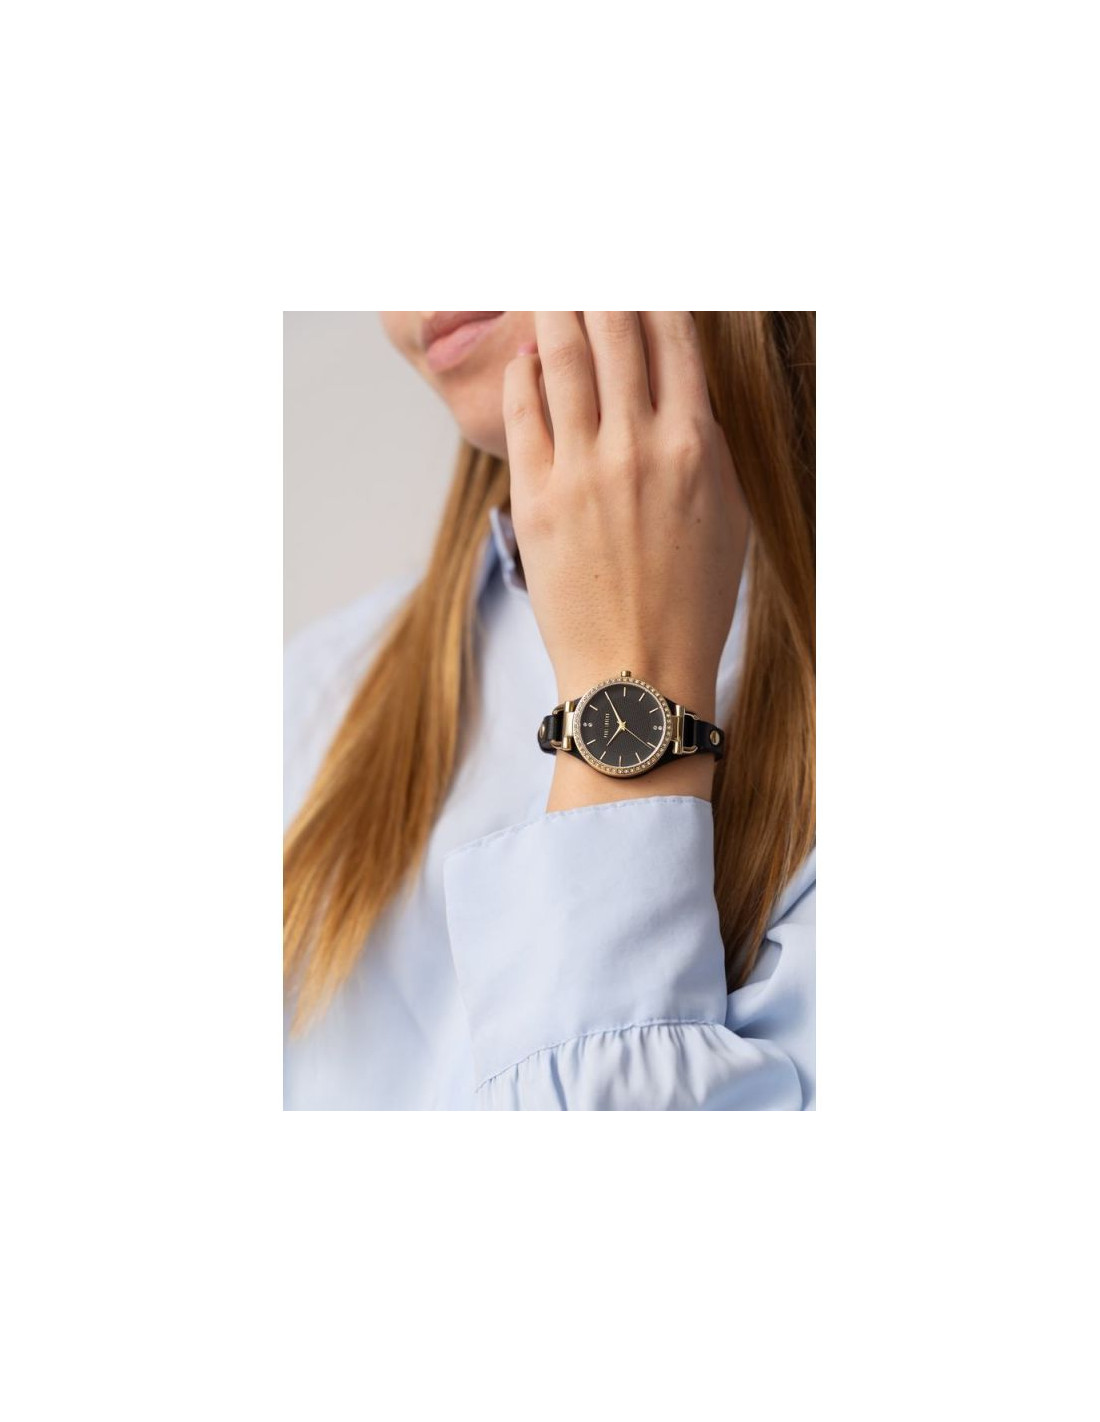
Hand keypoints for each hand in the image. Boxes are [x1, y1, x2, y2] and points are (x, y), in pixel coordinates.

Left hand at [503, 313, 748, 808]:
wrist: (638, 672)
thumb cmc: (692, 600)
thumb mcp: (728, 513)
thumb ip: (706, 441)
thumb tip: (683, 387)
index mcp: (696, 444)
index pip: (673, 335)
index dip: (654, 290)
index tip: (641, 269)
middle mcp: (639, 444)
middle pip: (615, 329)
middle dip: (600, 283)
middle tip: (587, 263)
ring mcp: (583, 468)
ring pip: (563, 356)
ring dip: (555, 307)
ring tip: (550, 284)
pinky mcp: (536, 497)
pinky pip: (524, 410)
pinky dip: (523, 373)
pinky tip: (525, 356)